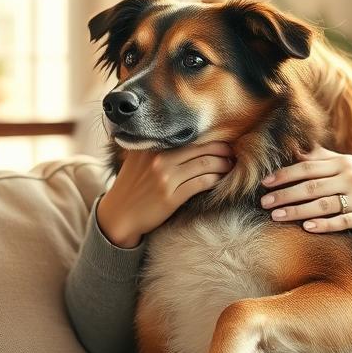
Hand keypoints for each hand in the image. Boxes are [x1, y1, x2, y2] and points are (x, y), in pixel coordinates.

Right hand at [96, 142, 234, 247]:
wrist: (119, 215)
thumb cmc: (131, 187)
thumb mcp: (137, 160)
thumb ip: (155, 147)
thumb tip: (183, 137)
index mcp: (151, 147)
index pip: (188, 137)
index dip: (209, 138)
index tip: (221, 141)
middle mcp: (158, 159)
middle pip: (200, 148)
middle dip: (221, 150)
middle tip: (232, 152)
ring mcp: (165, 178)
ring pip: (205, 164)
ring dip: (222, 164)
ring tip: (230, 165)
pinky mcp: (171, 197)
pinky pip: (201, 183)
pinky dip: (215, 179)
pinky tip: (220, 179)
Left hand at [260, 147, 351, 235]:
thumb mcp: (348, 164)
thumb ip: (321, 158)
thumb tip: (293, 151)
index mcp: (342, 164)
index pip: (307, 168)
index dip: (284, 175)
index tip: (264, 183)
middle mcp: (350, 178)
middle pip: (311, 187)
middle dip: (285, 194)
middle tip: (264, 203)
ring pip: (324, 205)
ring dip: (298, 211)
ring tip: (277, 216)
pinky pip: (343, 221)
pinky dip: (325, 224)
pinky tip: (307, 227)